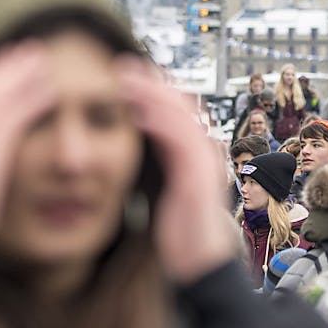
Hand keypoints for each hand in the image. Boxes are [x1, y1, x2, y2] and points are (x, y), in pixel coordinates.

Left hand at [117, 57, 236, 284]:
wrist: (201, 260)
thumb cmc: (185, 227)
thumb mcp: (169, 187)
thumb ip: (164, 162)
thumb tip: (148, 140)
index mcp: (196, 152)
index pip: (177, 109)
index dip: (154, 89)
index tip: (128, 74)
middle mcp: (204, 151)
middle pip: (180, 104)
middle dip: (152, 83)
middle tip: (123, 67)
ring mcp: (204, 162)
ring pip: (181, 116)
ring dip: (153, 95)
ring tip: (126, 82)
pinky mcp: (197, 178)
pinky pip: (181, 142)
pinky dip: (161, 123)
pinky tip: (140, 113)